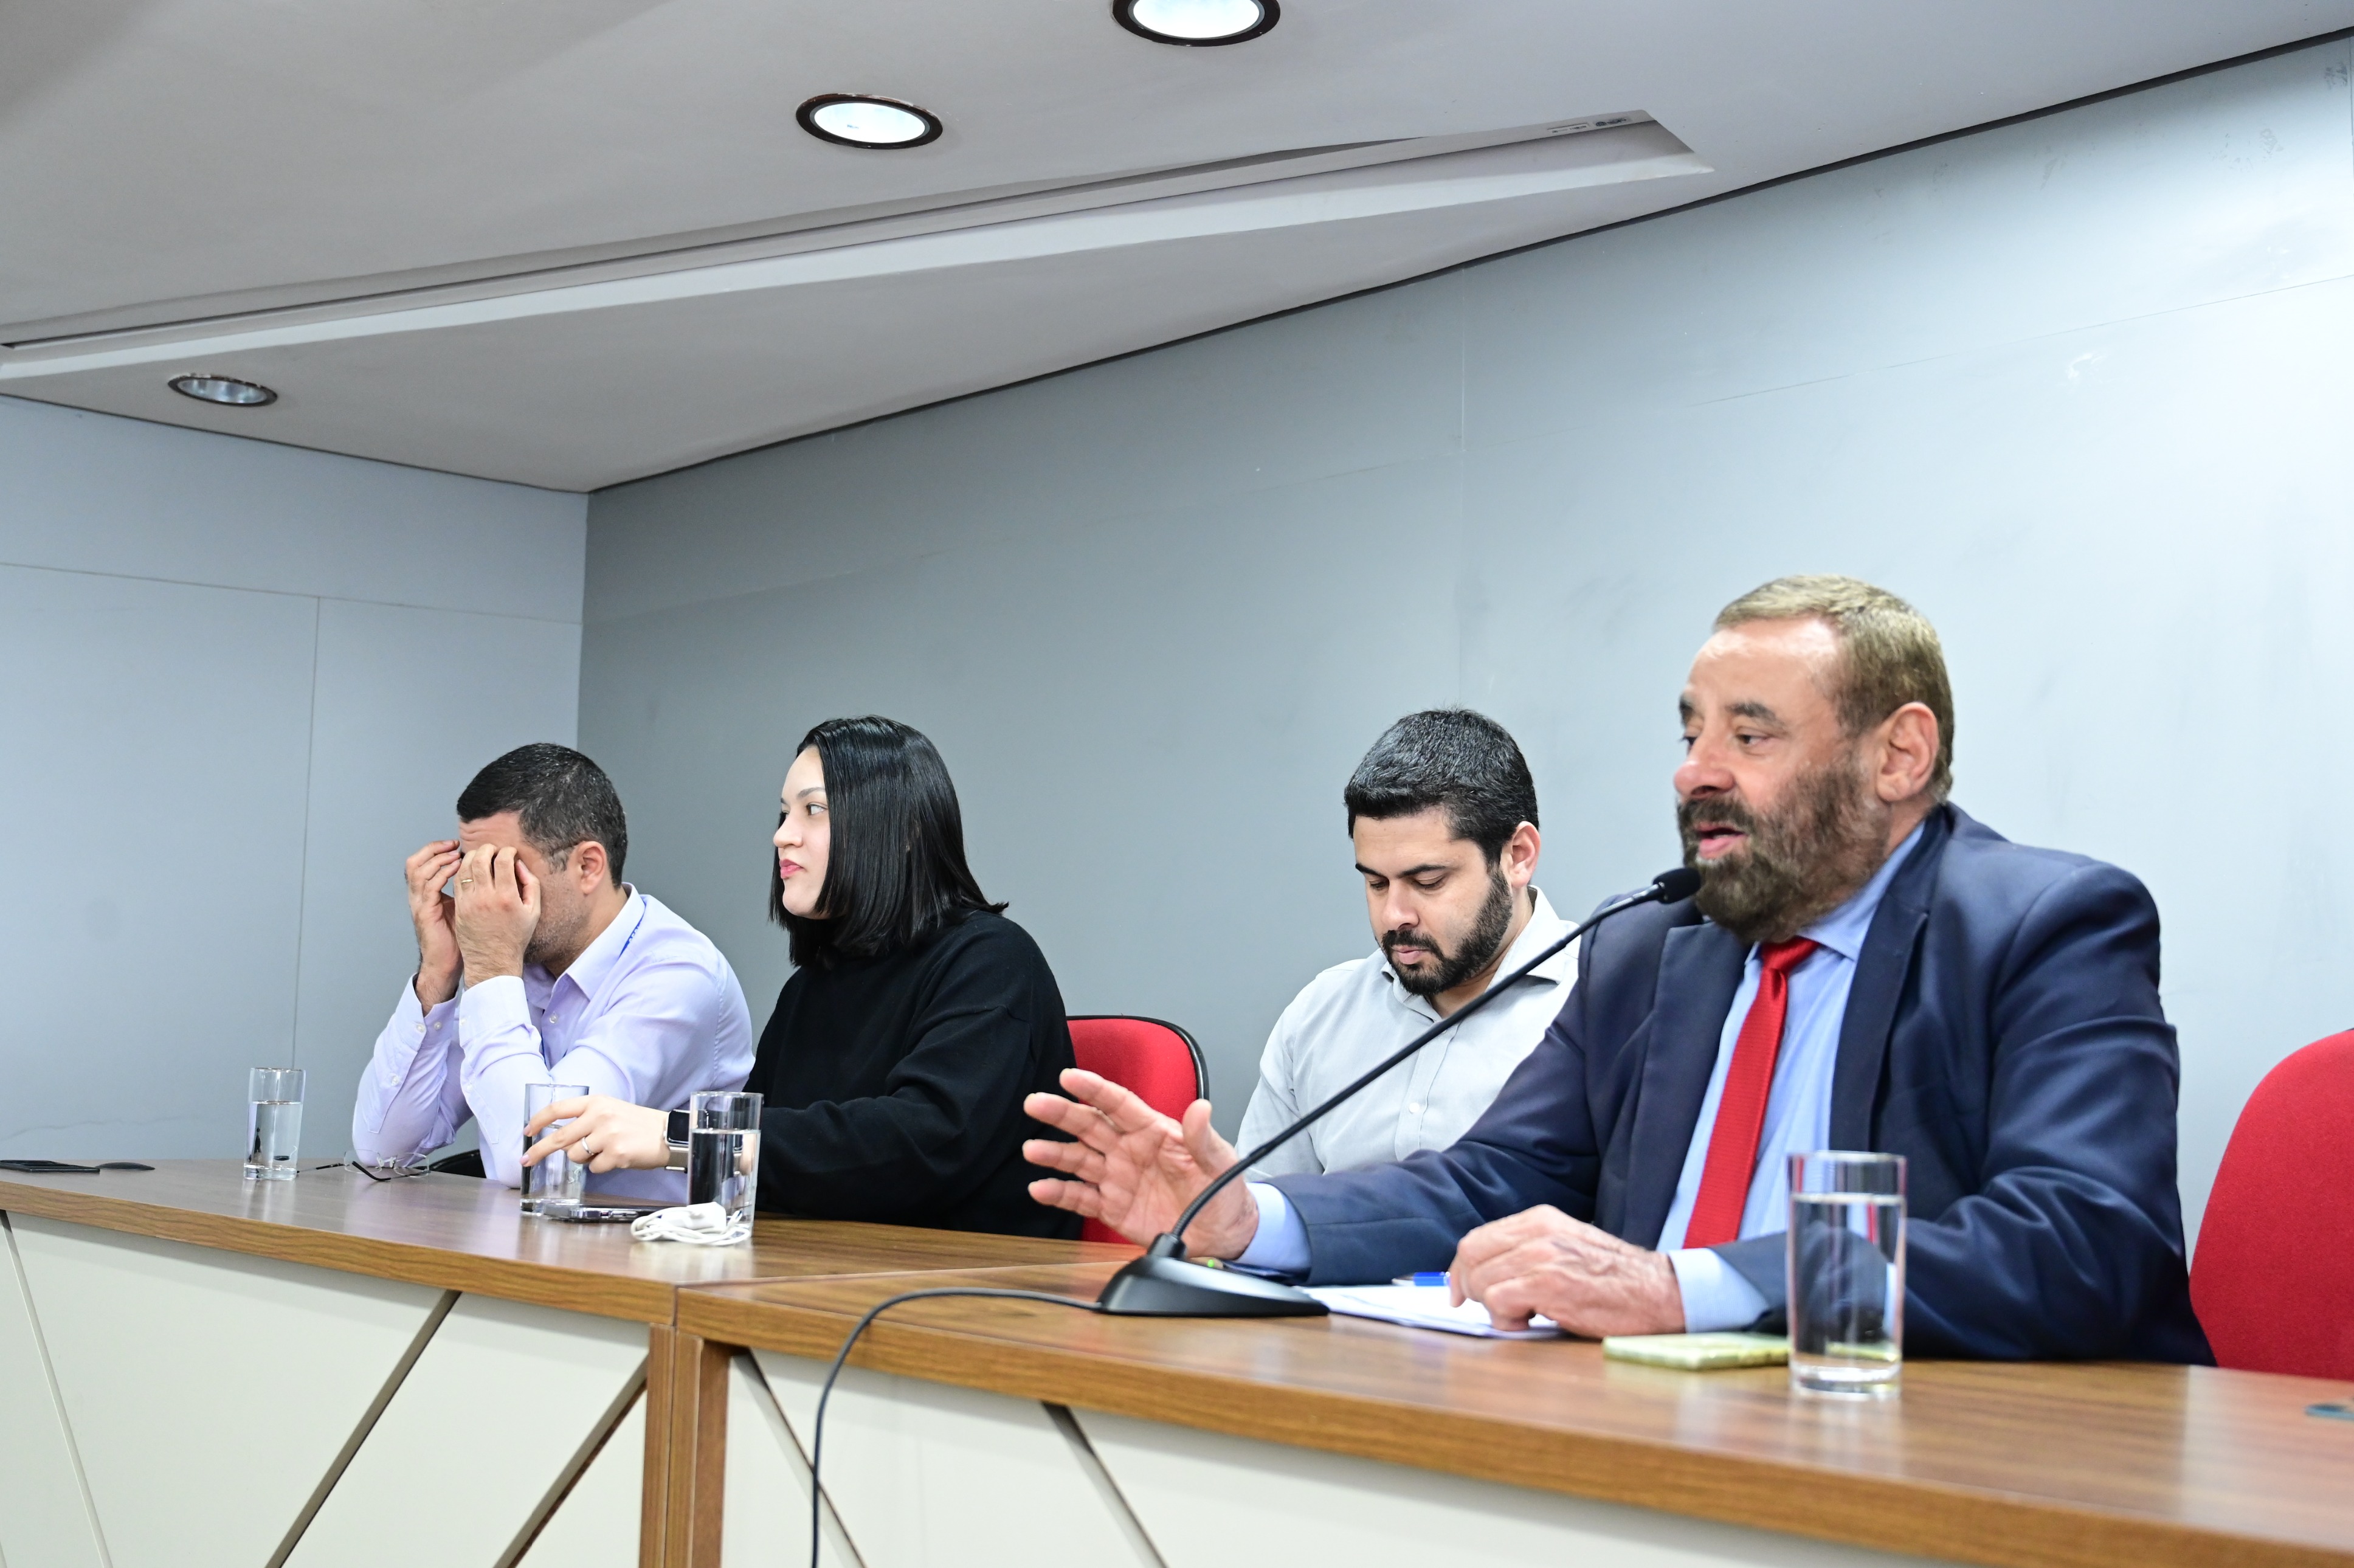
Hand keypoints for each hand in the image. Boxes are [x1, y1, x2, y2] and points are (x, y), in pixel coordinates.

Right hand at [404, 840, 463, 1005]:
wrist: (448, 963)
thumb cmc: (459, 937)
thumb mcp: (462, 907)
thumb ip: (466, 889)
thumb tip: (484, 871)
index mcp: (426, 894)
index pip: (422, 864)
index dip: (436, 850)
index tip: (457, 845)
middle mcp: (419, 897)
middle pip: (414, 863)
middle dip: (433, 849)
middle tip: (454, 845)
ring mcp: (419, 905)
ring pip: (417, 871)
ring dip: (438, 859)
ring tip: (457, 854)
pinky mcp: (425, 914)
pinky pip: (428, 887)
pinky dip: (441, 874)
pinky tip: (456, 869)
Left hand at [452, 843, 537, 984]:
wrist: (493, 960)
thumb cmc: (515, 936)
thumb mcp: (533, 911)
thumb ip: (531, 884)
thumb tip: (519, 865)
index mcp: (507, 897)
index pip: (503, 860)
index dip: (507, 850)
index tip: (510, 852)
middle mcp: (486, 897)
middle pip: (480, 859)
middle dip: (487, 848)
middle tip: (493, 849)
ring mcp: (470, 902)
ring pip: (465, 867)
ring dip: (472, 856)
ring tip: (480, 856)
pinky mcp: (460, 907)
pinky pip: (458, 880)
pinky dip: (462, 870)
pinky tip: (470, 869)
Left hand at [522, 1095, 669, 1173]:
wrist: (668, 1134)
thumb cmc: (637, 1124)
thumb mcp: (611, 1110)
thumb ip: (586, 1119)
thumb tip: (559, 1139)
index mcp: (596, 1102)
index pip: (558, 1109)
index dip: (538, 1121)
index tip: (527, 1131)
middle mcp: (600, 1116)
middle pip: (559, 1137)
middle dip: (539, 1151)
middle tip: (526, 1160)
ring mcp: (608, 1135)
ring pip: (575, 1156)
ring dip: (583, 1158)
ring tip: (604, 1151)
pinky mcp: (616, 1154)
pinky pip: (593, 1168)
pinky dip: (600, 1167)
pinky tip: (616, 1158)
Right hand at [1024, 1069, 1258, 1257]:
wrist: (1222, 1233)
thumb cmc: (1222, 1189)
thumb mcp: (1219, 1161)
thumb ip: (1203, 1137)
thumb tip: (1200, 1108)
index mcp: (1153, 1131)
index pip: (1119, 1104)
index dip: (1094, 1089)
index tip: (1070, 1076)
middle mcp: (1129, 1150)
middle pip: (1089, 1126)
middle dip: (1062, 1114)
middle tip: (1036, 1103)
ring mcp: (1117, 1178)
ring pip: (1079, 1160)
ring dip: (1054, 1154)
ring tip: (1032, 1150)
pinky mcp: (1112, 1207)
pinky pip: (1080, 1197)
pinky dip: (1059, 1193)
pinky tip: (1040, 1188)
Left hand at [1448, 1205, 1685, 1335]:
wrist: (1660, 1292)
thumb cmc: (1616, 1279)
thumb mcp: (1568, 1248)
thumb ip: (1528, 1252)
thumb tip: (1487, 1274)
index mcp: (1539, 1219)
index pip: (1477, 1240)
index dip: (1462, 1269)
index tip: (1461, 1292)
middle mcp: (1537, 1231)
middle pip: (1471, 1256)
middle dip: (1471, 1288)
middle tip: (1493, 1310)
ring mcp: (1541, 1256)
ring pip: (1482, 1281)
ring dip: (1494, 1309)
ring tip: (1525, 1317)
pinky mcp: (1548, 1283)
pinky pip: (1498, 1302)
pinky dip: (1505, 1320)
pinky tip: (1530, 1324)